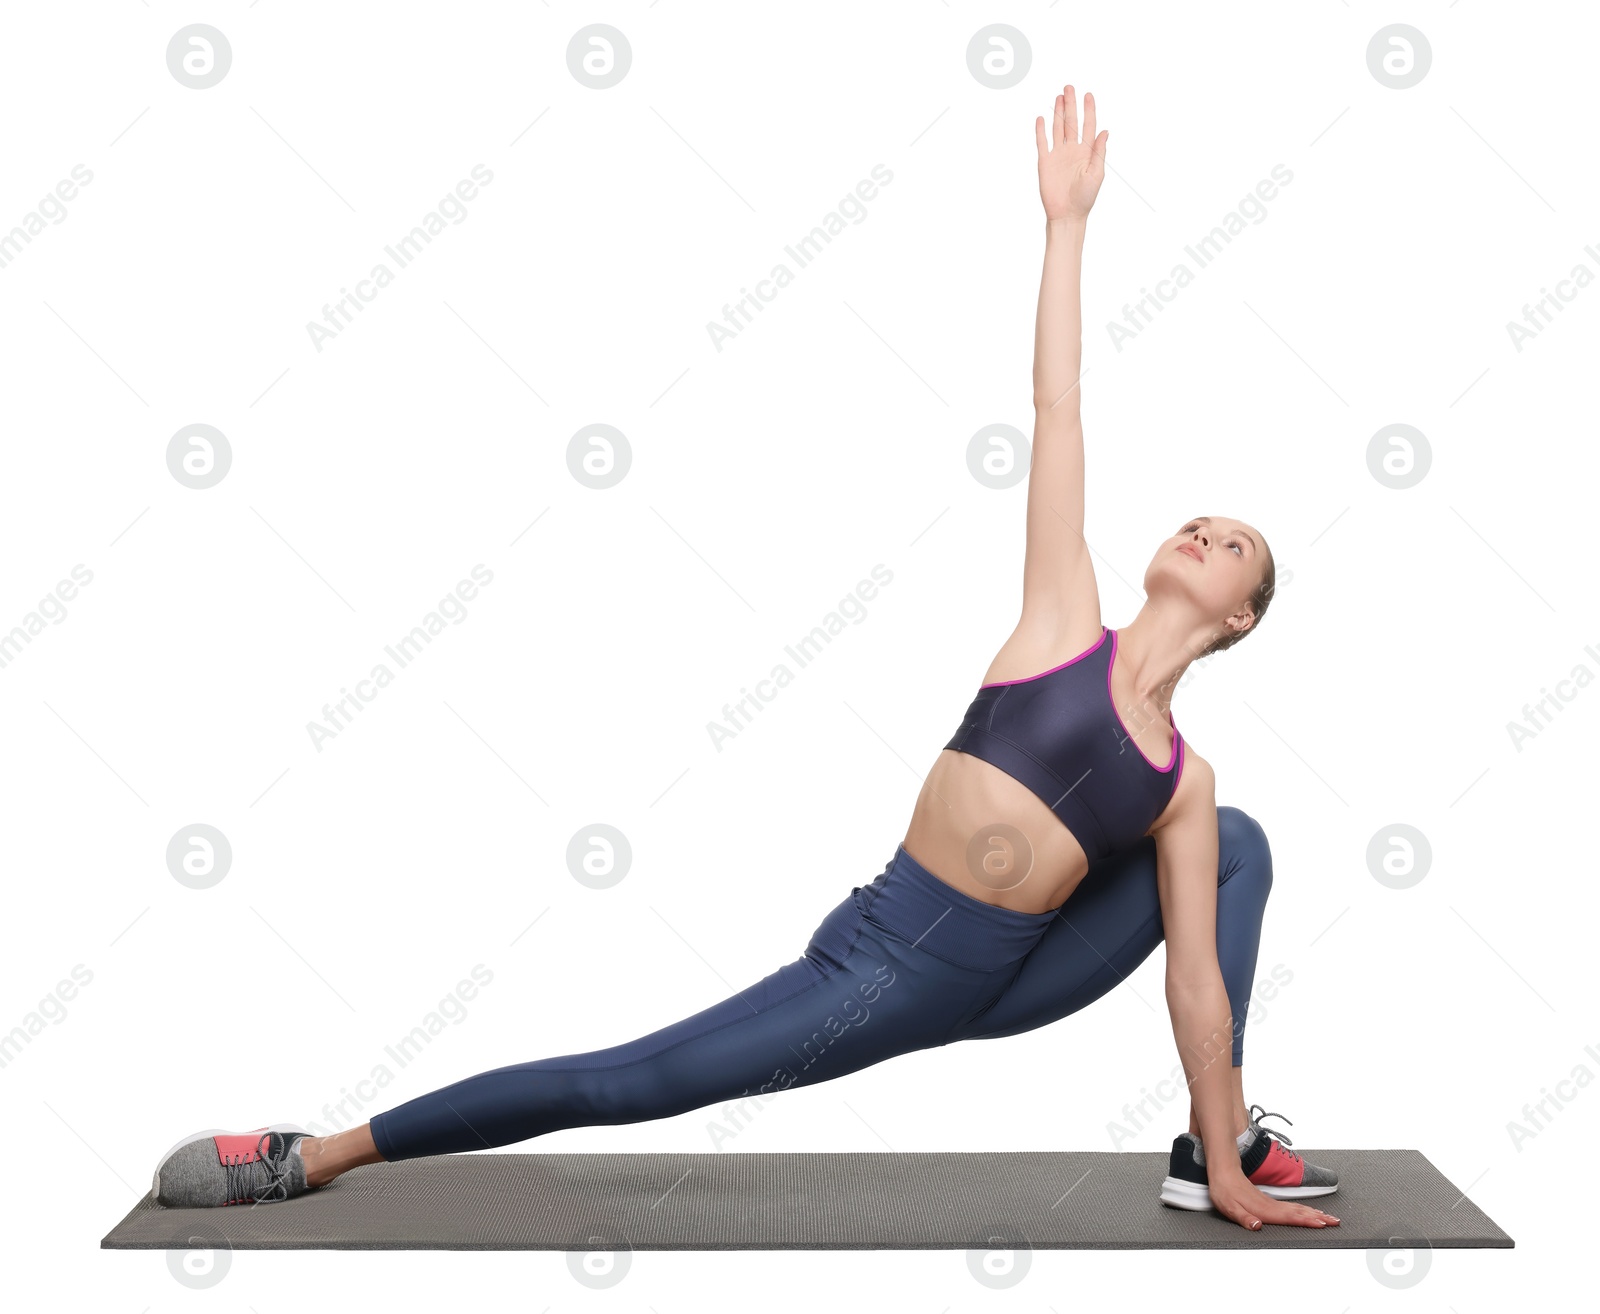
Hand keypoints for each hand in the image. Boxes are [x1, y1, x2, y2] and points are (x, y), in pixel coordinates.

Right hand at [1036, 85, 1106, 220]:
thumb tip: (1105, 131)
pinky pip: (1042, 142)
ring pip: (1057, 128)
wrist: (1067, 214)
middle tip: (1070, 87)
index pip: (1088, 125)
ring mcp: (1058, 155)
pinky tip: (1041, 118)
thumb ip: (1099, 152)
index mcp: (1087, 152)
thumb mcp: (1097, 174)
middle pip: (1071, 122)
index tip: (1088, 95)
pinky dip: (1041, 130)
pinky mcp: (1045, 162)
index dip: (1089, 110)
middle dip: (1071, 104)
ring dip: (1058, 112)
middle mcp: (1072, 150)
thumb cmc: (1085, 198)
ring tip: (1058, 97)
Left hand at [1208, 1172, 1340, 1230]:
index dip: (1307, 1221)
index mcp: (1264, 1210)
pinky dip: (1304, 1210)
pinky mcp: (1268, 1200)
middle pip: (1299, 1212)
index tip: (1322, 1224)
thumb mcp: (1229, 1208)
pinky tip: (1309, 1212)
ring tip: (1329, 1218)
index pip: (1290, 1217)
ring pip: (1297, 1208)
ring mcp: (1271, 1202)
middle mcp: (1271, 1205)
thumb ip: (1244, 1218)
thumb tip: (1257, 1226)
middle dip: (1318, 1217)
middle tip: (1336, 1222)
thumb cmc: (1224, 1191)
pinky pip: (1291, 1206)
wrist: (1222, 1171)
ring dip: (1314, 1213)